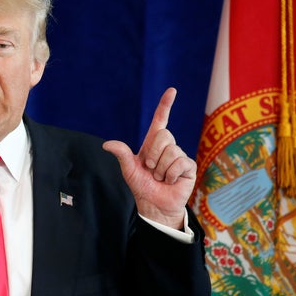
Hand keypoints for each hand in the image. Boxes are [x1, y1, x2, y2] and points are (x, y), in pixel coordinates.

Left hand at [102, 88, 195, 228]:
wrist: (153, 204)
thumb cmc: (141, 186)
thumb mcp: (129, 169)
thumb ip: (121, 154)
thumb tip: (106, 144)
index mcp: (153, 143)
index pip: (161, 119)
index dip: (165, 105)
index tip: (172, 90)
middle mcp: (168, 147)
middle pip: (164, 135)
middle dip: (153, 154)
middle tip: (150, 168)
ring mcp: (179, 156)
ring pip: (171, 151)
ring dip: (160, 168)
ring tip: (160, 177)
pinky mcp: (189, 167)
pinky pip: (179, 163)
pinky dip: (170, 174)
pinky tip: (170, 181)